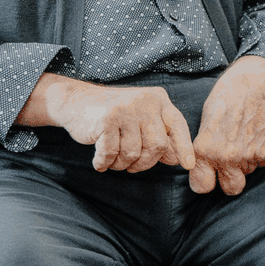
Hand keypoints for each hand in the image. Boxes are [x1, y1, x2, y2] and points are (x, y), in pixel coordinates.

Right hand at [19, 74, 194, 173]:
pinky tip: (99, 161)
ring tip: (113, 158)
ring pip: (133, 153)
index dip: (184, 147)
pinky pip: (111, 153)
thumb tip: (175, 159)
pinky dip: (104, 162)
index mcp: (158, 100)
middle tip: (130, 165)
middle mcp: (146, 101)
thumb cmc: (113, 116)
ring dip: (121, 164)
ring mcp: (126, 108)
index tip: (188, 165)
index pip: (178, 125)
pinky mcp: (107, 118)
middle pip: (157, 146)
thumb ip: (158, 135)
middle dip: (144, 163)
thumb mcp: (140, 120)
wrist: (76, 101)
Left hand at [190, 56, 264, 195]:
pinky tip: (252, 135)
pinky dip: (258, 153)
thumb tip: (201, 170)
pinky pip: (261, 163)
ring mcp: (249, 155)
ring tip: (241, 139)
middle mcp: (227, 157)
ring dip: (244, 163)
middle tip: (227, 165)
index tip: (206, 174)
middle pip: (231, 190)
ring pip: (247, 174)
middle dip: (228, 180)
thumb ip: (202, 150)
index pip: (201, 187)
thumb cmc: (225, 99)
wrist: (251, 84)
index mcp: (206, 150)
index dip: (204, 181)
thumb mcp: (203, 123)